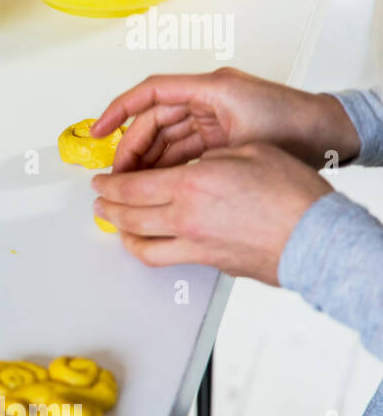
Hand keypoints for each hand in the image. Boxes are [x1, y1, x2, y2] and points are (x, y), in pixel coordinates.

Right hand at [90, 67, 358, 172]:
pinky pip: (181, 148)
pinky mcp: (219, 132)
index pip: (151, 92)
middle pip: (153, 120)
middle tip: (118, 177)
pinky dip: (166, 165)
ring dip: (147, 160)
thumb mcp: (240, 138)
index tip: (98, 130)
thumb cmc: (297, 128)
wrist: (331, 134)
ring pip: (165, 137)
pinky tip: (156, 184)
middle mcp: (208, 98)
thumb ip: (194, 151)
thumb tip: (157, 174)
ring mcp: (213, 115)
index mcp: (211, 88)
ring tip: (132, 186)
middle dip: (132, 148)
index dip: (118, 110)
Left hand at [92, 143, 330, 284]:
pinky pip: (163, 258)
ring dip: (121, 233)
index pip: (131, 186)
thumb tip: (195, 164)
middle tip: (98, 201)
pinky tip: (146, 244)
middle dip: (106, 207)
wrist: (317, 238)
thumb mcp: (247, 152)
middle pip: (126, 216)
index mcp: (191, 184)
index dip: (109, 183)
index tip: (101, 181)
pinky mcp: (208, 262)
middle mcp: (185, 217)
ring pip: (140, 244)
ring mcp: (194, 244)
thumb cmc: (292, 196)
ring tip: (115, 224)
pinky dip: (146, 250)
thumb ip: (211, 157)